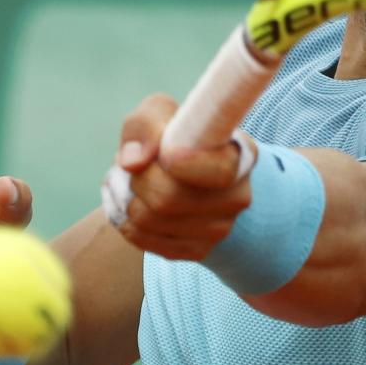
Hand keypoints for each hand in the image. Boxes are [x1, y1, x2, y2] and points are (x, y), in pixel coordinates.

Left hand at [113, 94, 252, 260]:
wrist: (178, 175)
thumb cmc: (172, 136)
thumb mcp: (159, 113)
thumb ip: (145, 125)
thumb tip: (133, 161)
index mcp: (240, 155)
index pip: (220, 171)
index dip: (187, 164)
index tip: (166, 154)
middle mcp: (238, 196)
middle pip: (170, 198)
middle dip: (139, 179)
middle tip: (133, 167)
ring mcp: (219, 229)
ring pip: (150, 220)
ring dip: (125, 199)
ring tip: (128, 183)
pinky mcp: (196, 250)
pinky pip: (143, 240)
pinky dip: (125, 220)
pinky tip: (131, 204)